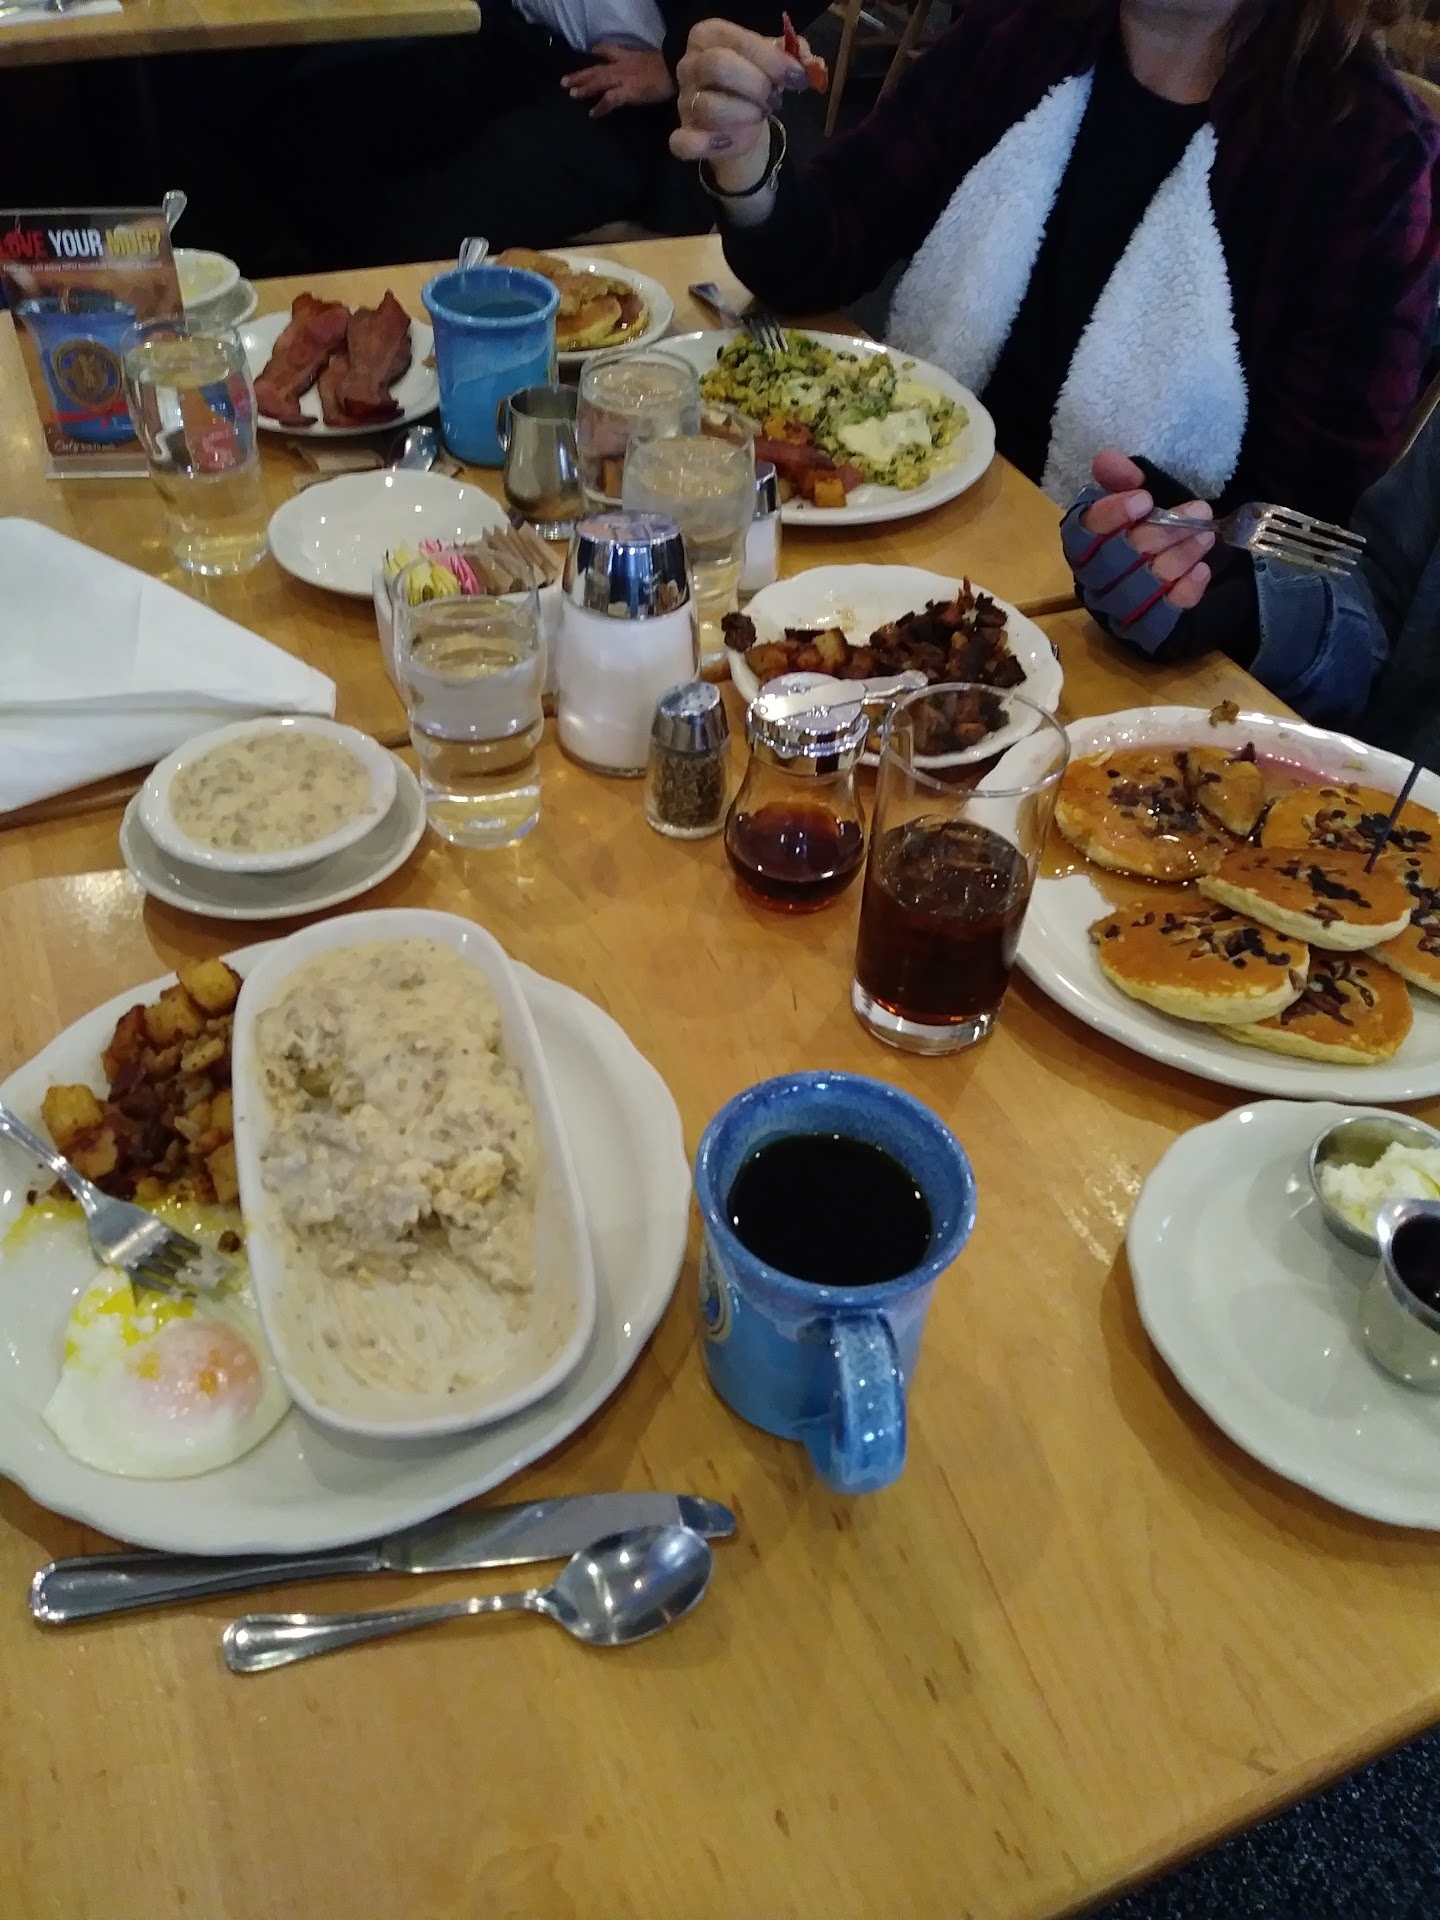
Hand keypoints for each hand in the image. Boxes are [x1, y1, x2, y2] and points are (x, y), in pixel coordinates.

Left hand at [563, 45, 675, 117]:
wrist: (676, 69)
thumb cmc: (669, 68)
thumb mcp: (653, 61)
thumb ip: (643, 66)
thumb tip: (641, 73)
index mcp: (628, 57)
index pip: (608, 50)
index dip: (597, 52)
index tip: (589, 54)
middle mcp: (621, 66)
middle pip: (596, 69)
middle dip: (580, 75)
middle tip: (564, 81)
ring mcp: (623, 79)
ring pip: (598, 82)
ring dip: (584, 88)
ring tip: (571, 94)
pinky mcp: (628, 92)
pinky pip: (610, 100)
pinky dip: (600, 107)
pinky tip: (592, 113)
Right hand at [669, 19, 810, 185]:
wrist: (740, 120)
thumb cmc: (752, 81)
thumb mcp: (771, 61)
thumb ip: (789, 54)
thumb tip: (807, 58)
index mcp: (708, 35)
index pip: (738, 40)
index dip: (771, 59)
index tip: (796, 76)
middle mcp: (690, 64)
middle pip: (719, 66)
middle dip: (756, 85)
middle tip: (774, 98)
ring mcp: (683, 101)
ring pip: (708, 105)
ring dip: (744, 114)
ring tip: (758, 116)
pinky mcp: (683, 134)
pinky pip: (683, 142)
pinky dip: (704, 145)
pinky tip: (727, 143)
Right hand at [1079, 450, 1215, 611]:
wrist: (1182, 572)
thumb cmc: (1154, 532)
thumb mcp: (1145, 501)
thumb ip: (1125, 480)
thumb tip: (1106, 459)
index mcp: (1084, 545)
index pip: (1082, 533)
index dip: (1111, 516)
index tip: (1145, 499)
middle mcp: (1092, 580)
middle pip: (1115, 561)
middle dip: (1160, 533)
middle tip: (1199, 513)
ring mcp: (1116, 609)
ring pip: (1140, 587)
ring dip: (1177, 558)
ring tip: (1206, 537)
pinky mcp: (1143, 630)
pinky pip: (1161, 616)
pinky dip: (1184, 591)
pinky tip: (1202, 571)